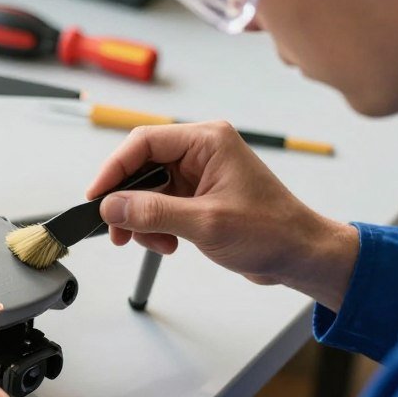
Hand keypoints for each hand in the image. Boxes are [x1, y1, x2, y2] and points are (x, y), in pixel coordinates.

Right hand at [87, 122, 357, 310]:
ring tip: (154, 243)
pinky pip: (160, 205)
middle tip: (116, 229)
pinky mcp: (198, 196)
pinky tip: (169, 243)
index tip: (97, 196)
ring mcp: (199, 174)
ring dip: (142, 219)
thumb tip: (112, 207)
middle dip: (127, 200)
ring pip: (148, 190)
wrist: (300, 255)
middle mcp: (201, 151)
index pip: (144, 143)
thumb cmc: (271, 231)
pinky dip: (156, 226)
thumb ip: (154, 213)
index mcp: (207, 141)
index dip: (114, 169)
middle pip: (142, 166)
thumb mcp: (206, 222)